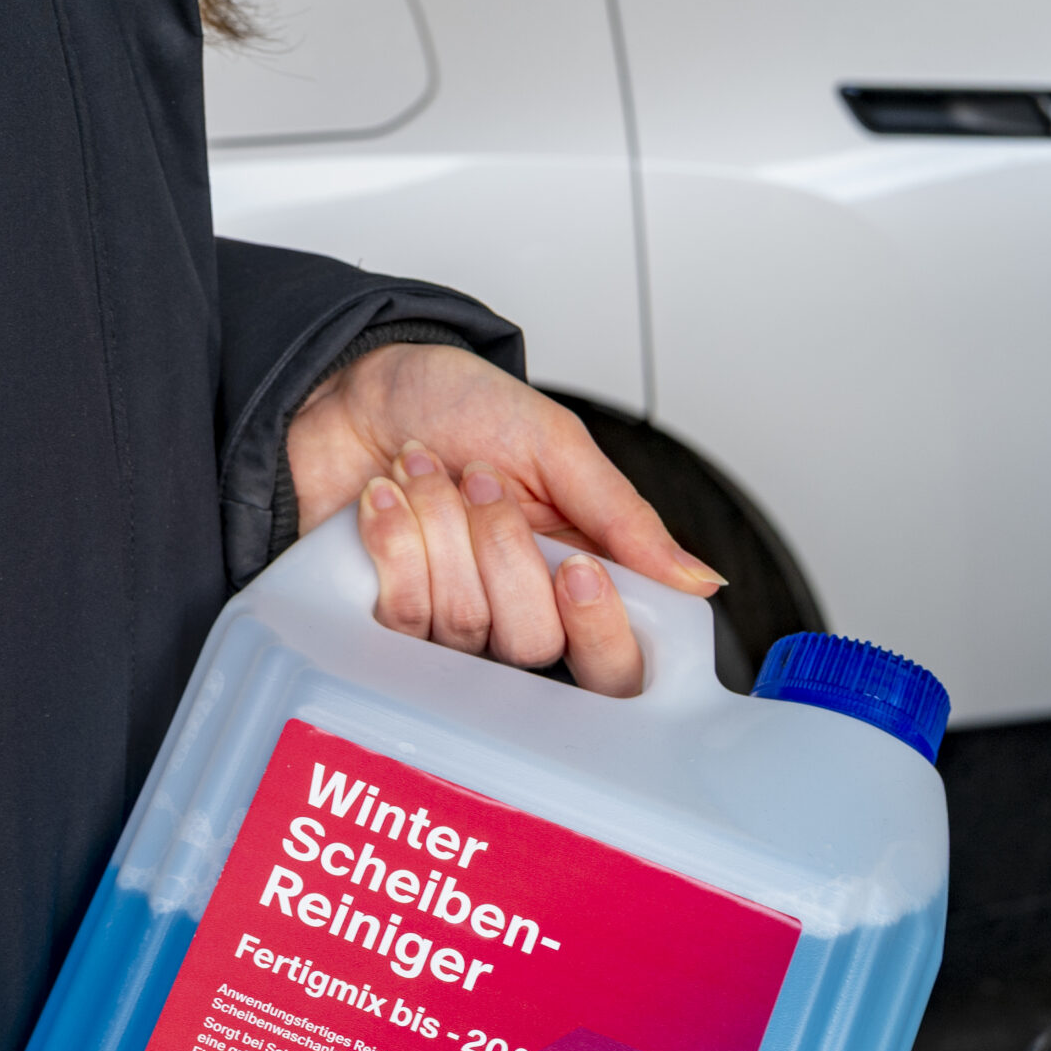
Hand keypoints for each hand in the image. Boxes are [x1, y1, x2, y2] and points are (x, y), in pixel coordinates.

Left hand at [288, 343, 722, 695]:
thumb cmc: (451, 405)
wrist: (349, 387)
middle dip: (502, 549)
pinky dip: (395, 540)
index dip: (601, 631)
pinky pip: (405, 616)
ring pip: (466, 625)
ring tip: (423, 469)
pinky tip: (384, 497)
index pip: (614, 663)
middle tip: (480, 480)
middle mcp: (515, 612)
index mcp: (574, 573)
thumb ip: (624, 517)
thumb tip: (701, 580)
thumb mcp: (554, 443)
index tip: (577, 568)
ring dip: (441, 527)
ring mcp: (448, 625)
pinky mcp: (384, 623)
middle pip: (536, 645)